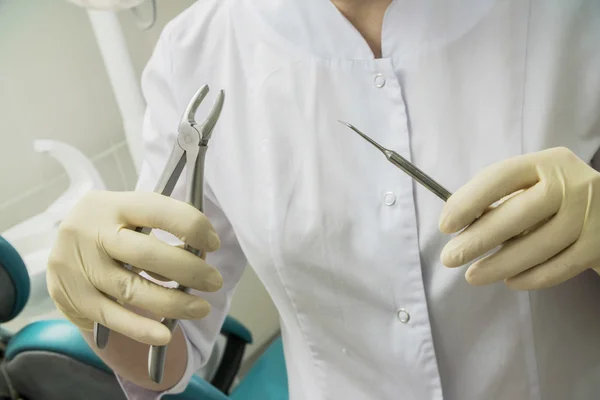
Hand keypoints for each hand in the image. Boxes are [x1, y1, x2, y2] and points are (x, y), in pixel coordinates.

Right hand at [47, 191, 222, 345]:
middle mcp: (88, 232)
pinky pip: (112, 317)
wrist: (63, 250)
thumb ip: (160, 231)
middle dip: (188, 270)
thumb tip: (198, 258)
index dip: (191, 226)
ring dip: (173, 303)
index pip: (158, 210)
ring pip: (131, 290)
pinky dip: (141, 329)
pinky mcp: (71, 297)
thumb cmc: (111, 232)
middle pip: (146, 254)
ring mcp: (76, 265)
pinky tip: (165, 334)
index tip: (213, 243)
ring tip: (200, 308)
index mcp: (111, 204)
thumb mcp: (130, 218)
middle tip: (214, 282)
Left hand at [438, 147, 599, 289]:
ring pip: (537, 245)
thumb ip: (501, 199)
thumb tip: (455, 223)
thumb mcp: (535, 187)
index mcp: (547, 163)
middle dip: (478, 239)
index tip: (446, 225)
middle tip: (450, 258)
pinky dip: (531, 277)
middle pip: (517, 214)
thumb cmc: (559, 201)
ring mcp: (590, 215)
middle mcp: (572, 184)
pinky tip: (511, 280)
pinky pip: (559, 267)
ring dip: (499, 264)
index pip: (500, 177)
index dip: (468, 201)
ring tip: (473, 276)